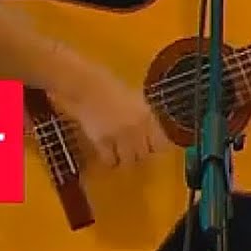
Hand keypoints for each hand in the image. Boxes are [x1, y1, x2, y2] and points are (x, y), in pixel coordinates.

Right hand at [50, 60, 168, 168]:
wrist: (89, 88)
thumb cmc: (112, 90)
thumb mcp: (136, 100)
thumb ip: (145, 117)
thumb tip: (152, 135)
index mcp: (147, 115)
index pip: (161, 144)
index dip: (155, 147)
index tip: (150, 147)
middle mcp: (136, 128)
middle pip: (144, 154)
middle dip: (138, 154)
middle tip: (132, 150)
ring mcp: (119, 136)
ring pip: (129, 161)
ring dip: (125, 159)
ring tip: (119, 154)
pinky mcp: (102, 142)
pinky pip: (110, 160)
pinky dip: (110, 160)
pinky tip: (107, 153)